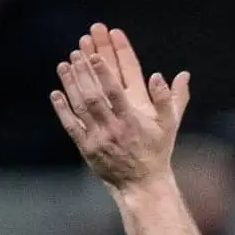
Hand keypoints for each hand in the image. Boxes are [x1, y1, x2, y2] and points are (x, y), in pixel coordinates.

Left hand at [50, 24, 190, 189]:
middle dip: (85, 72)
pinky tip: (56, 92)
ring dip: (72, 85)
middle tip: (77, 51)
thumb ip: (171, 98)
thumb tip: (178, 74)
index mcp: (134, 120)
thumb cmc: (157, 150)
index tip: (95, 54)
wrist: (141, 183)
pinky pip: (71, 126)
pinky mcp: (87, 147)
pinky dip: (62, 109)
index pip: (117, 91)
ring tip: (65, 64)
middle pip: (95, 95)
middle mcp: (115, 127)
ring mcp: (99, 137)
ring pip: (81, 107)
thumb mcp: (170, 125)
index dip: (105, 72)